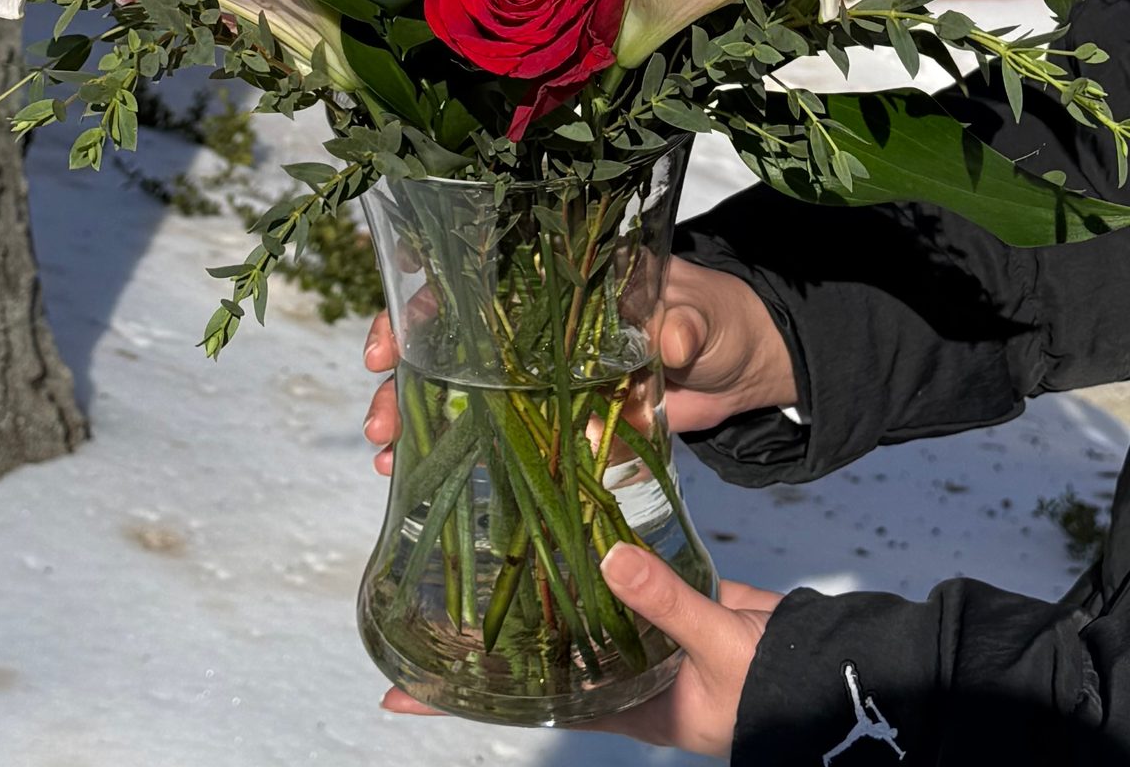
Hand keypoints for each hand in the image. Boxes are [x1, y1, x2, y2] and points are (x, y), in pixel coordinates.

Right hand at [361, 255, 797, 472]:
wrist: (740, 362)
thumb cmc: (716, 318)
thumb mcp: (702, 315)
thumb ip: (682, 325)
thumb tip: (668, 340)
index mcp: (560, 283)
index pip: (477, 276)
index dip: (427, 296)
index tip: (395, 330)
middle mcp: (535, 323)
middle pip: (449, 336)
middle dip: (403, 371)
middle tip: (380, 415)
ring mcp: (538, 372)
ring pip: (456, 386)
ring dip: (412, 416)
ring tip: (384, 454)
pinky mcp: (551, 417)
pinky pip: (491, 434)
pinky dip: (449, 452)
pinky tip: (411, 475)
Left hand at [381, 544, 780, 755]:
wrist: (829, 668)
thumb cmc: (771, 685)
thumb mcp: (716, 651)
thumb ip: (667, 605)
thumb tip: (611, 559)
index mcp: (622, 706)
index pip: (526, 704)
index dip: (462, 703)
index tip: (397, 696)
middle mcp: (619, 673)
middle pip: (541, 655)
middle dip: (491, 637)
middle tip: (429, 599)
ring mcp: (640, 636)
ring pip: (575, 611)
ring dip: (540, 584)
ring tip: (485, 546)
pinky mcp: (669, 600)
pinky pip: (621, 579)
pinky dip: (596, 554)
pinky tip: (569, 522)